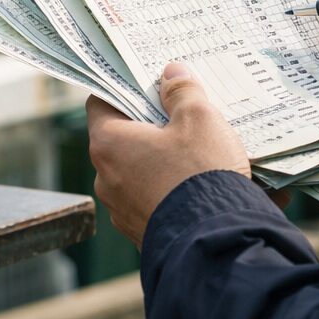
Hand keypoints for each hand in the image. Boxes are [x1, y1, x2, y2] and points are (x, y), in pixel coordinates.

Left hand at [87, 62, 249, 247]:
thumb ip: (182, 90)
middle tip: (182, 116)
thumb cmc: (201, 174)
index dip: (124, 90)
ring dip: (161, 161)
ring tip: (198, 155)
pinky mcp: (142, 233)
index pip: (101, 104)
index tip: (148, 85)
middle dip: (150, 127)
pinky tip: (200, 186)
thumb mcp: (199, 118)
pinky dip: (170, 191)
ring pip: (138, 172)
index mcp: (109, 143)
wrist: (217, 244)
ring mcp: (122, 210)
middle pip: (122, 139)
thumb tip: (171, 73)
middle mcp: (105, 178)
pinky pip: (153, 201)